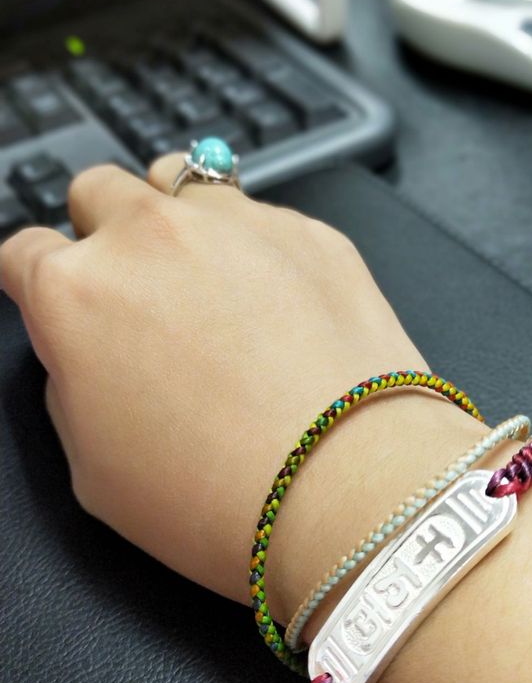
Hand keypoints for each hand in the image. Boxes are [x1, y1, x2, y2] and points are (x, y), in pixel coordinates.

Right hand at [0, 157, 434, 616]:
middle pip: (98, 192)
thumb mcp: (94, 471)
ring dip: (179, 222)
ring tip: (210, 282)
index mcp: (76, 291)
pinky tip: (284, 308)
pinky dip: (257, 249)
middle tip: (136, 290)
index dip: (34, 279)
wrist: (348, 490)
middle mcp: (150, 235)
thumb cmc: (216, 498)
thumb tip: (85, 351)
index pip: (23, 252)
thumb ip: (73, 385)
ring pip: (180, 184)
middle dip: (103, 233)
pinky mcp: (310, 232)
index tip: (52, 297)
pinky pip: (263, 219)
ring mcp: (237, 222)